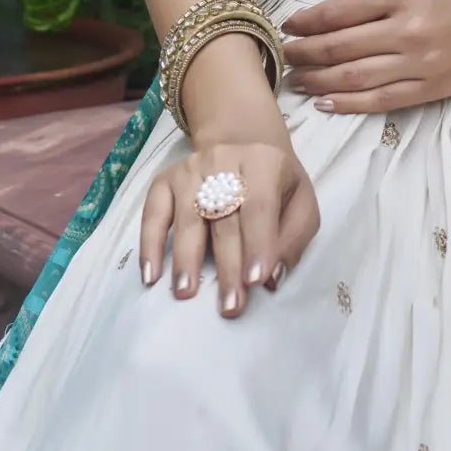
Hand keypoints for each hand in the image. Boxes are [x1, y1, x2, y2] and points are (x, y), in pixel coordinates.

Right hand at [138, 125, 318, 317]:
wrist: (242, 145)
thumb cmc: (276, 185)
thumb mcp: (301, 203)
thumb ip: (294, 238)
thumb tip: (273, 277)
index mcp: (263, 162)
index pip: (259, 207)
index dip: (257, 244)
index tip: (256, 281)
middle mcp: (223, 160)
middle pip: (224, 218)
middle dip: (227, 265)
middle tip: (229, 305)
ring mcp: (190, 169)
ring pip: (188, 217)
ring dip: (186, 258)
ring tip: (186, 293)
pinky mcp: (165, 180)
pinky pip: (153, 213)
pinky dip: (150, 244)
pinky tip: (151, 275)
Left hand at [282, 0, 450, 114]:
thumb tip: (330, 20)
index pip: (338, 12)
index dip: (307, 23)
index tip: (288, 28)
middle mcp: (407, 27)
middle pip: (339, 47)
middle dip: (304, 54)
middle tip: (283, 58)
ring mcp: (420, 61)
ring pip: (354, 77)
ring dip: (318, 81)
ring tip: (296, 80)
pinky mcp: (434, 87)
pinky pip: (382, 99)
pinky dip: (349, 103)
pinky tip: (326, 102)